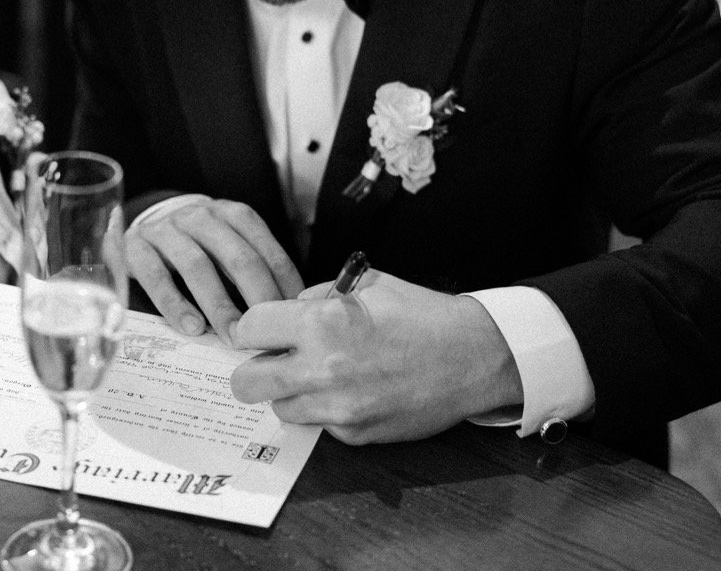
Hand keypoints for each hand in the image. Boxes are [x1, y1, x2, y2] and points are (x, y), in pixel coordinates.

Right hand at [128, 199, 303, 343]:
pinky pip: (157, 276)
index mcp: (232, 214)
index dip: (282, 286)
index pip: (266, 250)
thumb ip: (254, 269)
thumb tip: (289, 310)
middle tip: (264, 333)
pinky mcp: (136, 246)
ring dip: (218, 305)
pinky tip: (191, 327)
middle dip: (255, 298)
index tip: (291, 318)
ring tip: (231, 336)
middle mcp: (201, 216)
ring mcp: (167, 229)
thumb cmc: (199, 246)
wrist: (146, 227)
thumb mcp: (228, 247)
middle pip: (236, 257)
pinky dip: (175, 304)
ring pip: (197, 266)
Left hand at [230, 269, 521, 443]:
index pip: (248, 328)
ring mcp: (338, 409)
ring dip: (290, 391)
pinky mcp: (355, 434)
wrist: (474, 356)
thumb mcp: (366, 286)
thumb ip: (318, 297)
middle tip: (273, 359)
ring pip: (280, 408)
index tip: (262, 329)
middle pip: (246, 382)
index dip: (253, 326)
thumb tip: (288, 312)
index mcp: (321, 324)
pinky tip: (352, 390)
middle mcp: (322, 370)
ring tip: (318, 373)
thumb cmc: (422, 315)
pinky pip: (319, 425)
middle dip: (254, 368)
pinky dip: (325, 410)